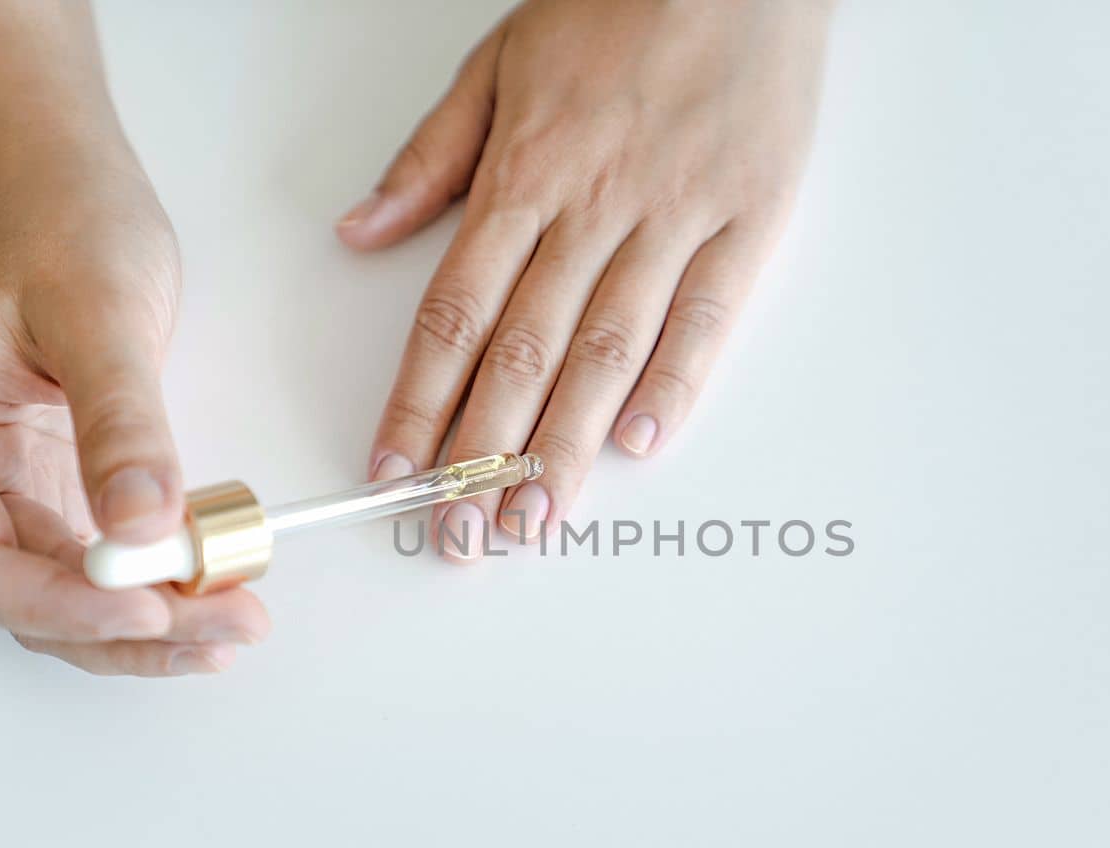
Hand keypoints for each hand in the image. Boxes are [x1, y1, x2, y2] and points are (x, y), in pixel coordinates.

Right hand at [0, 160, 268, 674]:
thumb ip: (122, 424)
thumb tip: (144, 523)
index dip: (59, 605)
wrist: (79, 197)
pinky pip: (108, 567)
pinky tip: (215, 598)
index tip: (146, 608)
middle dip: (126, 629)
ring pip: (71, 598)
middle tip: (222, 629)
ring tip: (235, 622)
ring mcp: (13, 492)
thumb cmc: (64, 232)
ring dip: (153, 625)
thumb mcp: (99, 317)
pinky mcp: (66, 493)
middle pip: (25, 600)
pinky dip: (162, 590)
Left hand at [337, 0, 831, 558]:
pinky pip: (706, 316)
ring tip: (534, 517)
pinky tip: (639, 443)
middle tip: (459, 532)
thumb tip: (360, 233)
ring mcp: (676, 217)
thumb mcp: (497, 63)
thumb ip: (428, 160)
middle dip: (483, 453)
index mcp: (525, 172)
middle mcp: (594, 205)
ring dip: (567, 445)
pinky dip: (674, 383)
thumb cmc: (616, 5)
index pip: (455, 311)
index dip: (419, 398)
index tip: (394, 465)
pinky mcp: (750, 220)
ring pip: (608, 350)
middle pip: (525, 351)